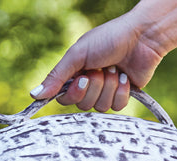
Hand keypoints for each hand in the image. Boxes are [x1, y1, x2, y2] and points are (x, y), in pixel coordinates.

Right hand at [30, 12, 164, 111]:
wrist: (143, 36)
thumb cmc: (109, 39)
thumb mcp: (78, 54)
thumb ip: (56, 76)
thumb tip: (33, 95)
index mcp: (75, 75)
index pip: (65, 99)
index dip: (74, 93)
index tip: (83, 78)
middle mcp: (89, 86)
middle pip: (83, 105)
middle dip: (95, 86)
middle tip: (102, 68)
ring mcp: (105, 93)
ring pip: (101, 107)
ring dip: (110, 86)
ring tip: (116, 68)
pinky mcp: (122, 97)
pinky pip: (116, 107)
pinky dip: (122, 91)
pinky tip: (126, 77)